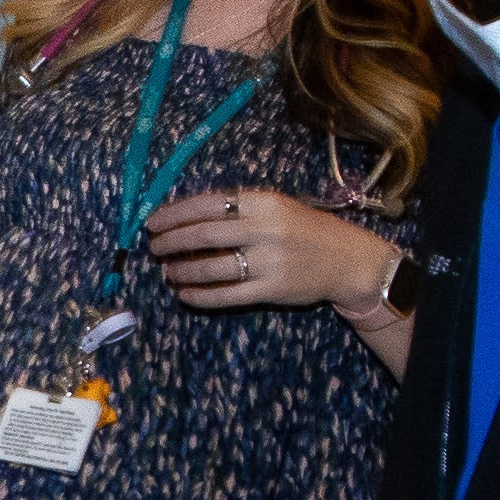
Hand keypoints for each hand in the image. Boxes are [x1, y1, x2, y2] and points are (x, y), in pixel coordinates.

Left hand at [145, 188, 404, 316]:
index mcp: (263, 203)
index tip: (153, 222)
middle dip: (170, 242)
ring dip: (181, 271)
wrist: (347, 259)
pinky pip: (226, 296)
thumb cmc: (306, 229)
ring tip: (168, 272)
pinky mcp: (270, 290)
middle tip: (154, 247)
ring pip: (210, 269)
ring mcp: (267, 262)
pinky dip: (200, 296)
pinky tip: (185, 294)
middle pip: (202, 236)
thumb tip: (187, 216)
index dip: (174, 214)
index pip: (206, 204)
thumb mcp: (277, 206)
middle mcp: (263, 230)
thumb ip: (239, 208)